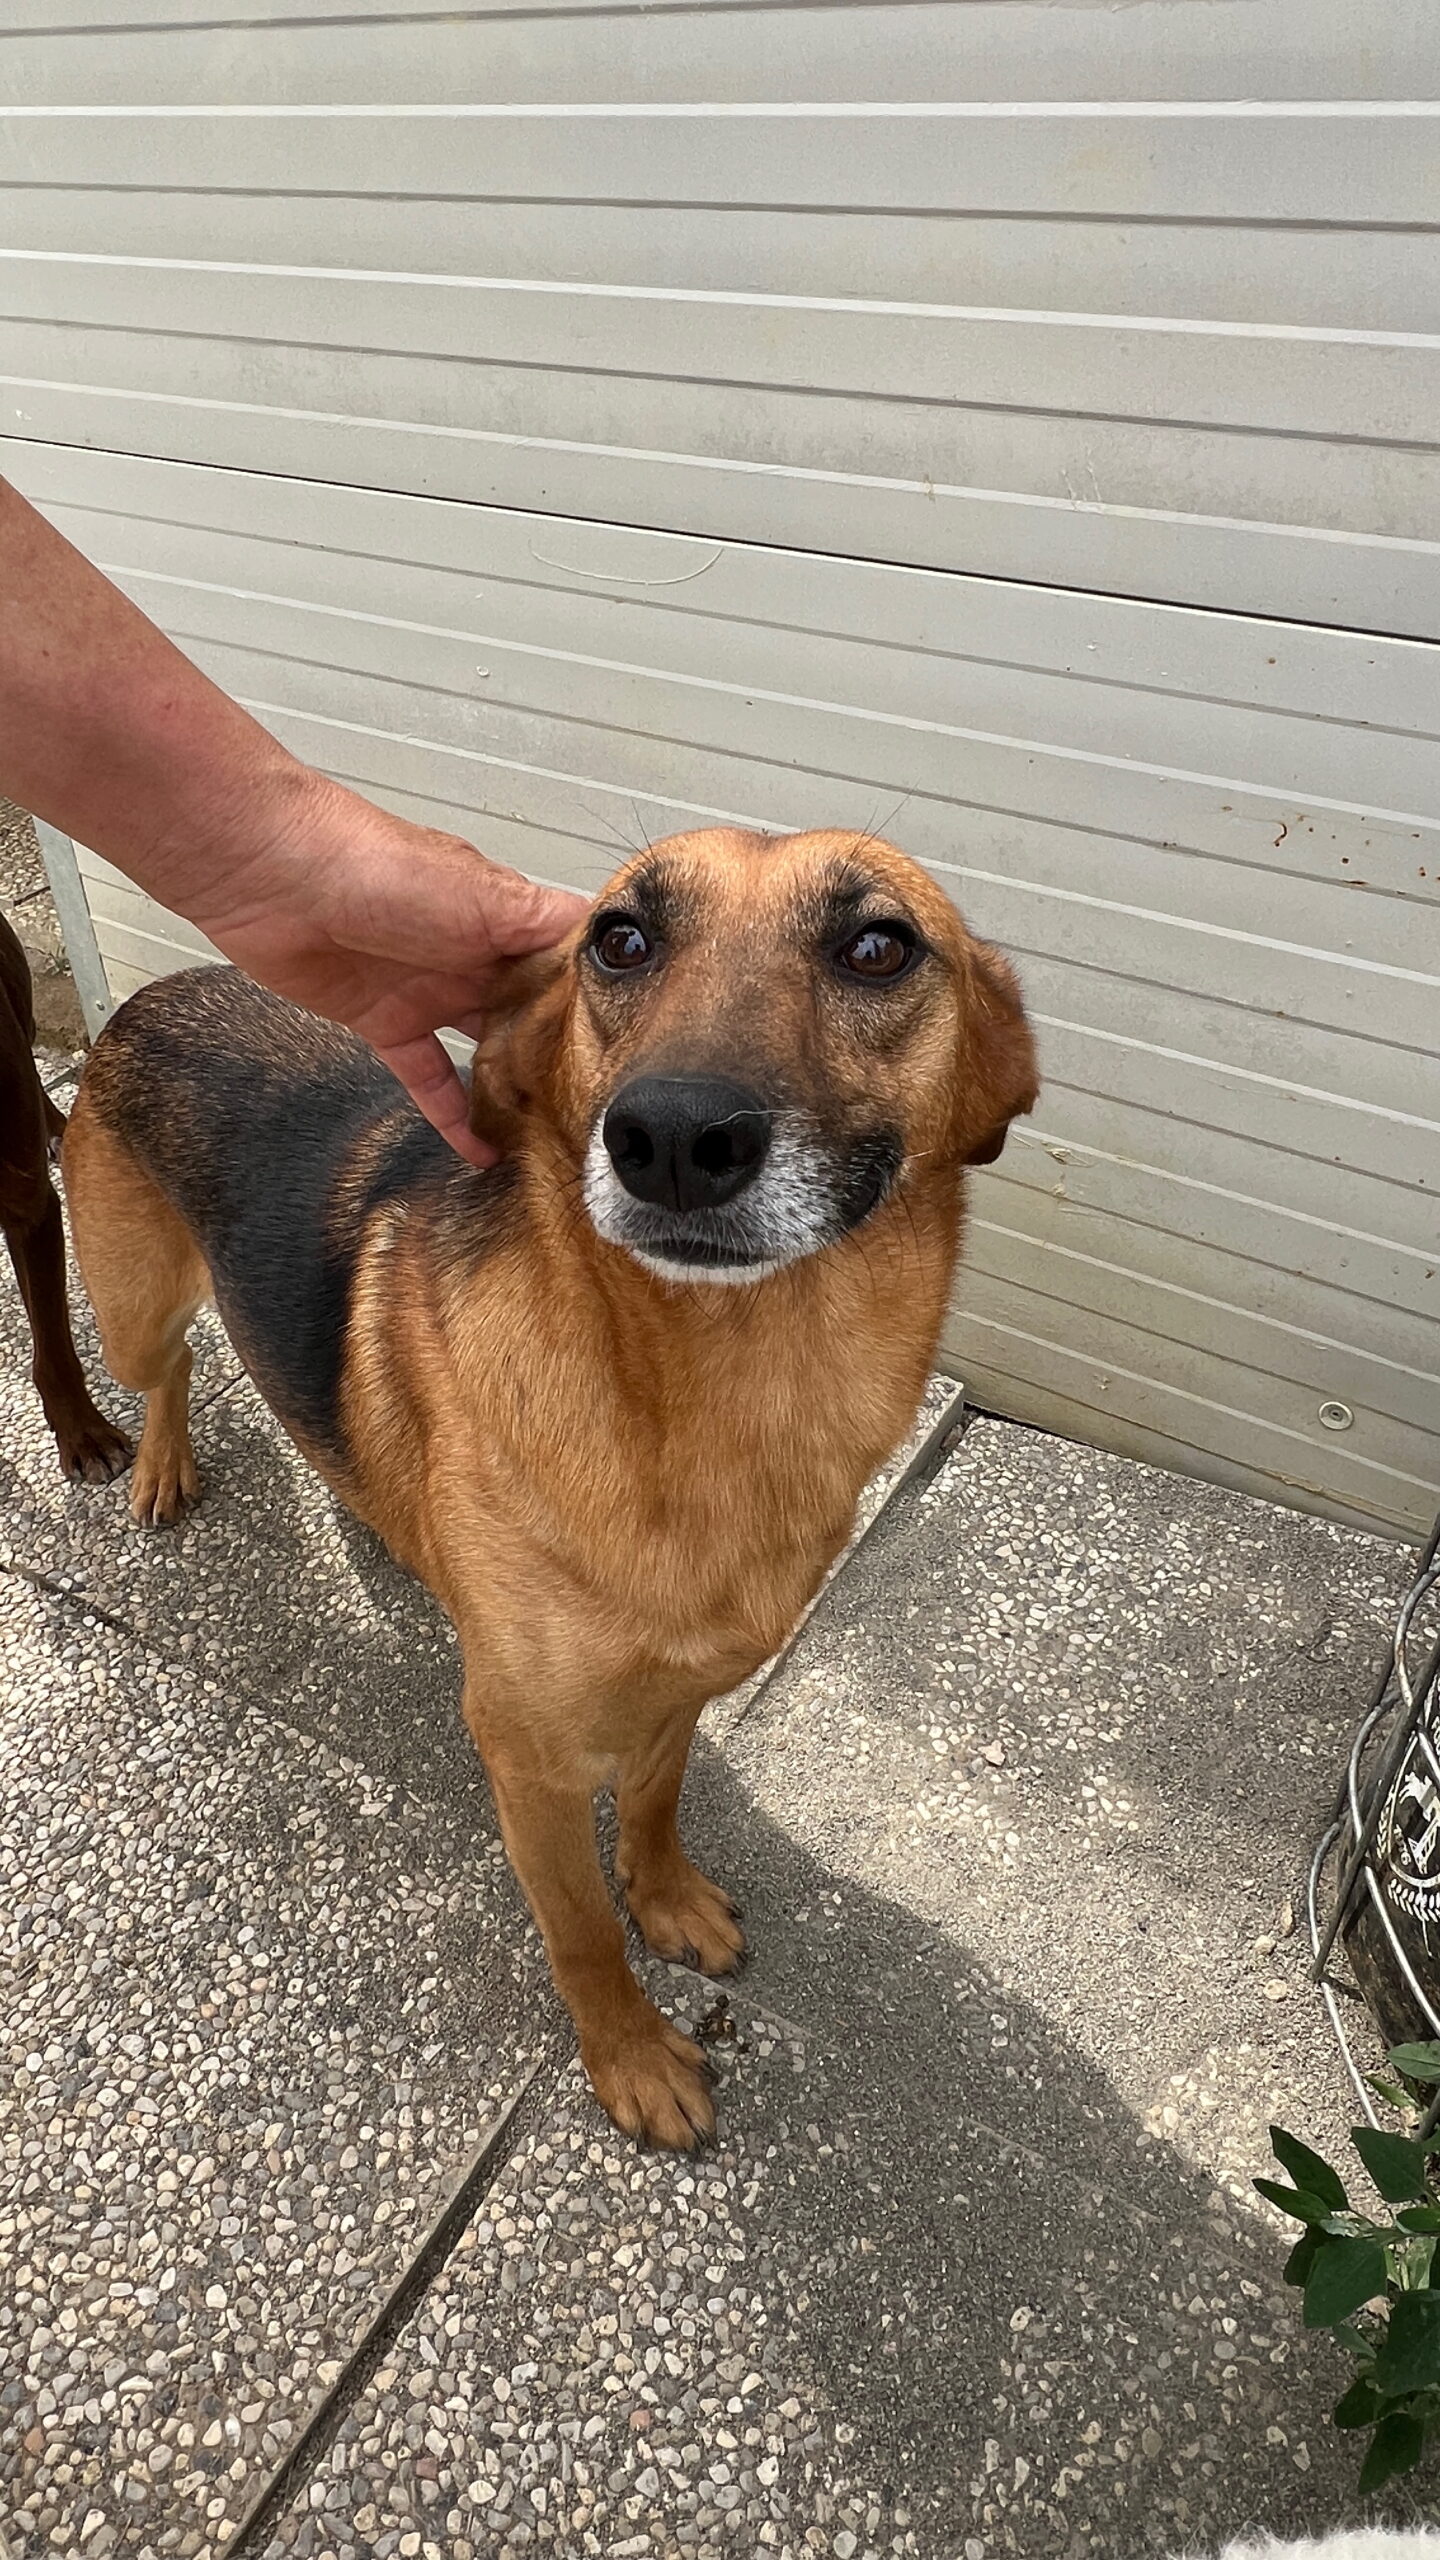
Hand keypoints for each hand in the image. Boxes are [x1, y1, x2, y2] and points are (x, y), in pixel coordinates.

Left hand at [178, 770, 586, 1164]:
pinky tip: (481, 1152)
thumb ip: (545, 923)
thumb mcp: (483, 894)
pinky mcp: (385, 1024)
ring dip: (514, 1089)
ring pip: (486, 1049)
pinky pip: (427, 1078)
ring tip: (553, 1136)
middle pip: (532, 1013)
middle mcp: (475, 955)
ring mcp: (430, 991)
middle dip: (563, 1055)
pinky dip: (452, 1115)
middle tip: (600, 1111)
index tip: (640, 1051)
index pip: (570, 963)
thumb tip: (614, 941)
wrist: (272, 874)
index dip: (604, 1001)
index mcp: (506, 918)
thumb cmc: (377, 866)